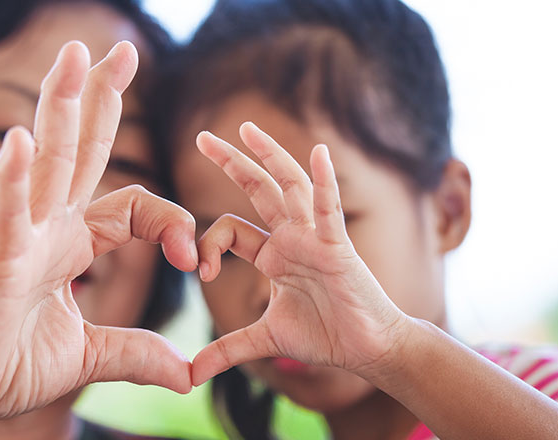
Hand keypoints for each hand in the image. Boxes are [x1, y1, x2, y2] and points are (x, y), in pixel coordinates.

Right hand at [0, 41, 196, 428]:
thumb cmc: (5, 366)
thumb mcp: (88, 359)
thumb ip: (136, 353)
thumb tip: (186, 374)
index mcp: (70, 245)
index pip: (134, 207)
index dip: (172, 222)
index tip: (192, 260)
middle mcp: (47, 231)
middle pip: (79, 153)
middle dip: (100, 99)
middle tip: (119, 49)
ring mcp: (19, 242)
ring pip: (46, 166)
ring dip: (59, 109)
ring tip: (74, 54)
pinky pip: (6, 217)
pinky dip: (12, 180)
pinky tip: (20, 141)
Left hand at [191, 122, 408, 385]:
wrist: (367, 349)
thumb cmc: (324, 336)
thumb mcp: (265, 339)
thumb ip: (227, 349)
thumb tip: (190, 375)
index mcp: (273, 254)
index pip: (231, 229)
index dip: (207, 243)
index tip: (199, 272)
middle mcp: (291, 238)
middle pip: (258, 190)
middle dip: (231, 162)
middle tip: (202, 137)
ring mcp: (314, 238)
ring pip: (289, 187)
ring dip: (269, 157)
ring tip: (247, 128)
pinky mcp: (337, 247)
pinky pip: (329, 210)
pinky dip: (324, 182)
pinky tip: (318, 153)